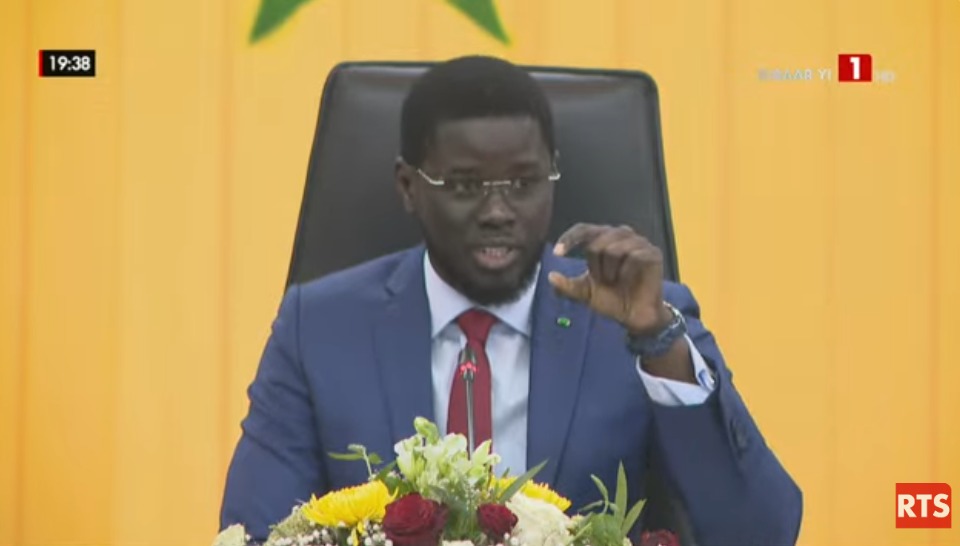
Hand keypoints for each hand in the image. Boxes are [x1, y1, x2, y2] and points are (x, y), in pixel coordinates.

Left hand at [548, 223, 671, 335]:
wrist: (634, 317)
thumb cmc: (611, 299)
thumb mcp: (584, 293)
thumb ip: (567, 286)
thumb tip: (550, 277)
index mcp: (603, 239)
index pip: (583, 229)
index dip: (569, 238)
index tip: (557, 253)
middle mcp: (620, 235)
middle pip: (596, 241)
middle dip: (595, 266)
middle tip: (603, 280)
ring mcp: (638, 242)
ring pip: (613, 248)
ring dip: (610, 271)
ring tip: (616, 281)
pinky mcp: (652, 253)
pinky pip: (633, 257)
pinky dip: (626, 273)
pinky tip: (629, 280)